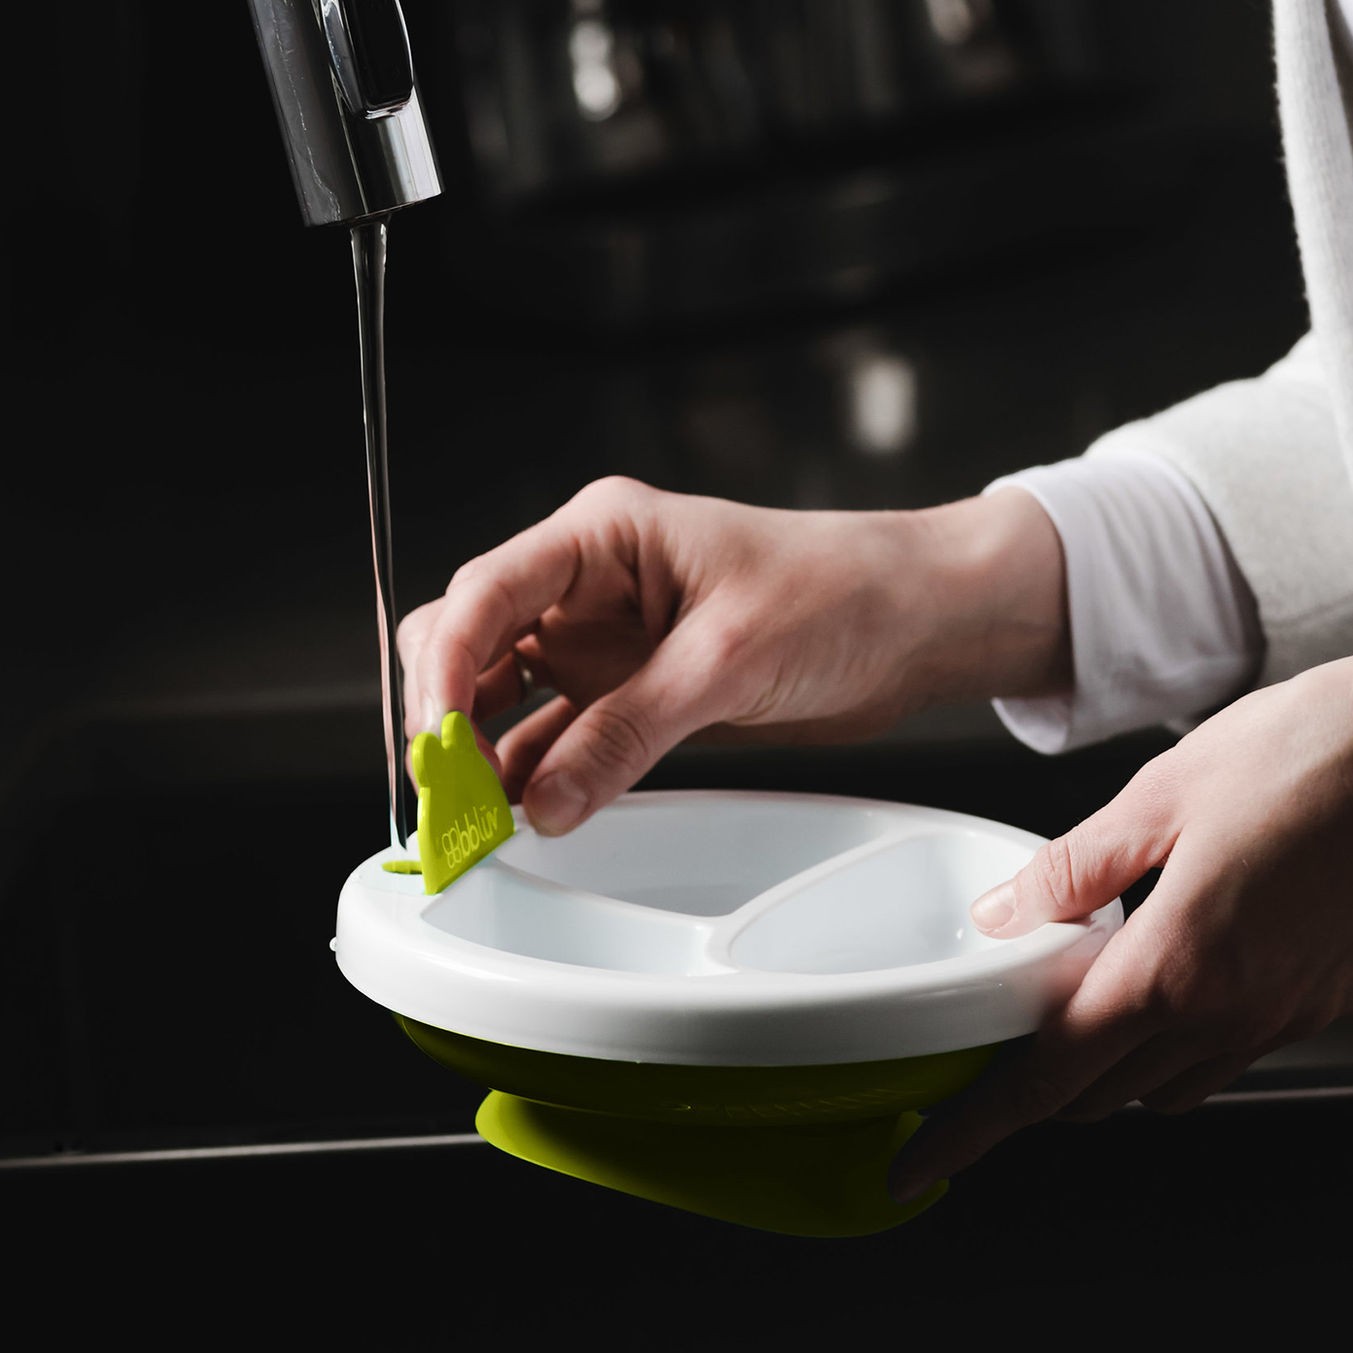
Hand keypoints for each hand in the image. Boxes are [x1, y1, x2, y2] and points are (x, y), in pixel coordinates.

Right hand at [398, 476, 1067, 834]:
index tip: (436, 743)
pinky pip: (551, 731)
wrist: (916, 620)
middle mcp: (585, 582)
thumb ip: (627, 732)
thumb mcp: (727, 661)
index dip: (448, 668)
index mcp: (600, 535)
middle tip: (447, 789)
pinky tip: (520, 811)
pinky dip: (527, 771)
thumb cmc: (838, 593)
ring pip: (498, 691)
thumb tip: (540, 800)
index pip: (486, 591)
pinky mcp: (625, 688)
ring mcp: (600, 638)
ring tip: (474, 817)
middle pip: (469, 637)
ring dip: (478, 750)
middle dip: (444, 710)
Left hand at [889, 658, 1352, 1200]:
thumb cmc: (1302, 758)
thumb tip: (1000, 920)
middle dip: (1032, 1088)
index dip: (975, 1128)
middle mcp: (1230, 1011)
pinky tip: (1154, 976)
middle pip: (1100, 1095)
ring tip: (1062, 1006)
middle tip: (981, 1048)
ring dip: (1105, 1067)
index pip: (1049, 1080)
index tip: (922, 1163)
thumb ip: (1069, 872)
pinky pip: (1222, 1052)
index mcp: (1174, 966)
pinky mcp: (1315, 1002)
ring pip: (1164, 1086)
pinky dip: (1169, 1040)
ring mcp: (1280, 1014)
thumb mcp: (1156, 797)